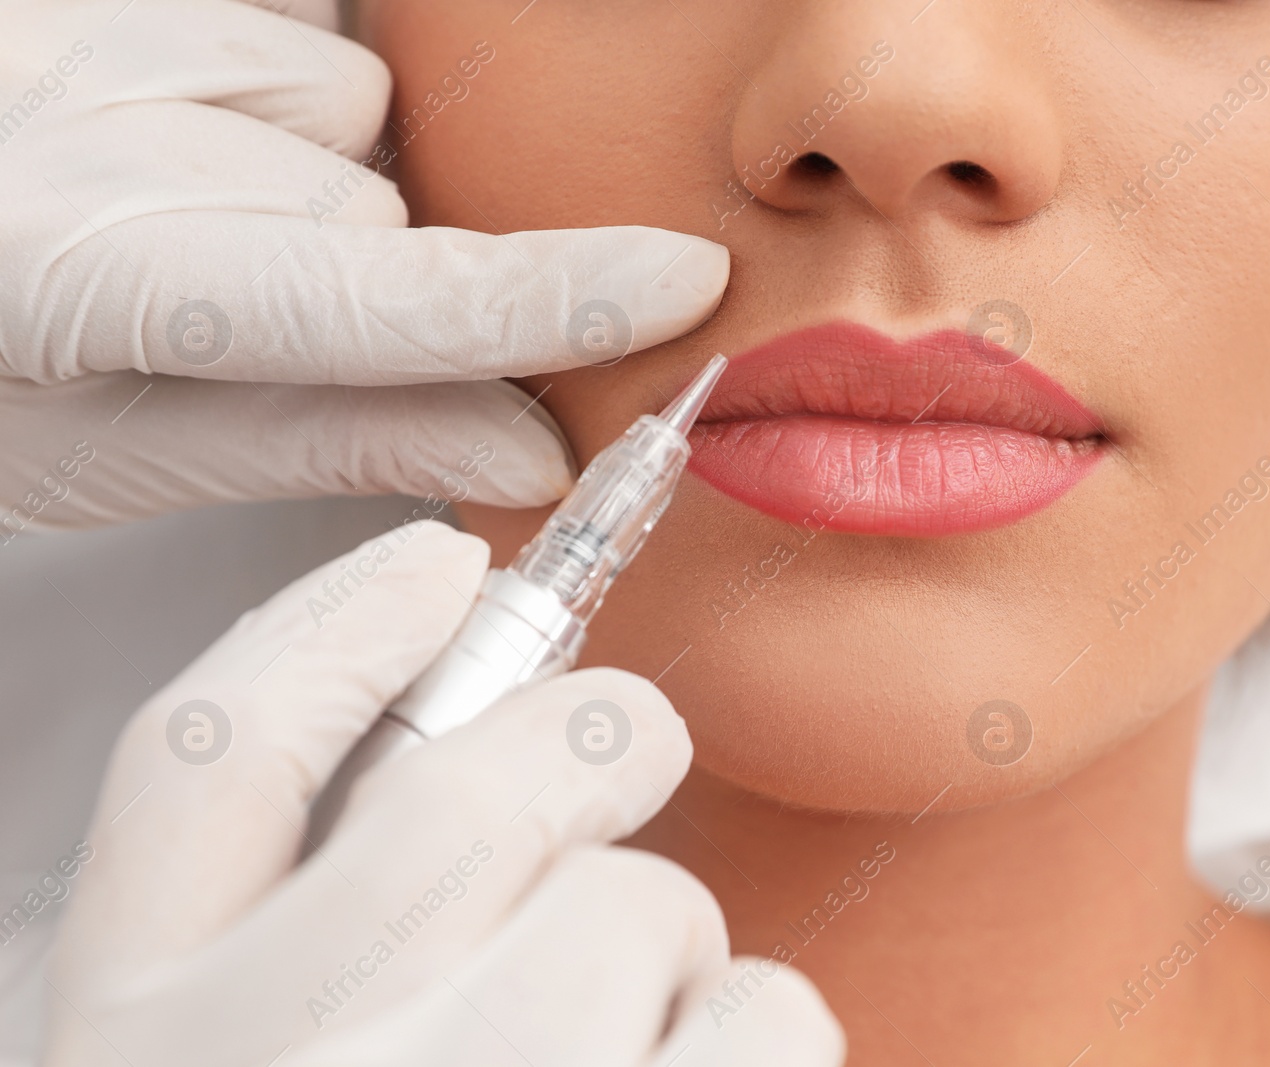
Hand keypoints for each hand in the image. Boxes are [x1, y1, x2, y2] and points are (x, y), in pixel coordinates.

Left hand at [0, 0, 727, 529]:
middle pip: (374, 198)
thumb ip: (329, 441)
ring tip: (196, 204)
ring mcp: (102, 18)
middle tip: (244, 312)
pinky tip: (202, 126)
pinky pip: (306, 19)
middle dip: (368, 270)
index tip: (678, 286)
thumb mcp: (110, 450)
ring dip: (314, 165)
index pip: (373, 295)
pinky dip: (282, 81)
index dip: (544, 297)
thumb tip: (527, 453)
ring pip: (343, 95)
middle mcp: (82, 113)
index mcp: (73, 271)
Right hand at [42, 521, 843, 1065]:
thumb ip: (313, 954)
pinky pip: (764, 1019)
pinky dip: (765, 1041)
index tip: (440, 565)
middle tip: (627, 755)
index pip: (208, 757)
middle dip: (593, 742)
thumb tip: (483, 773)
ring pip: (646, 904)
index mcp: (134, 1052)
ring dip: (683, 952)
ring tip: (639, 1061)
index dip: (336, 628)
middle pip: (469, 794)